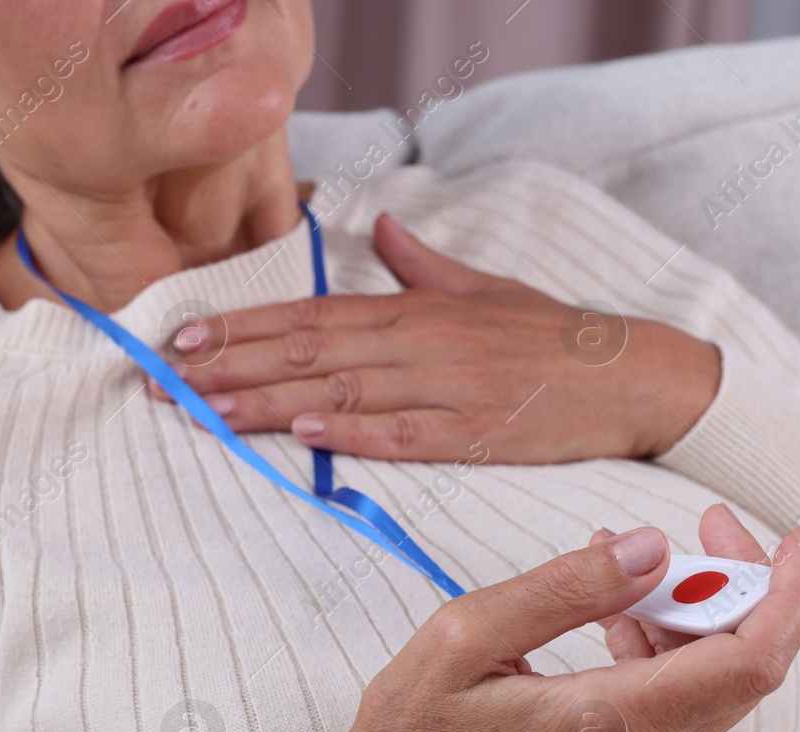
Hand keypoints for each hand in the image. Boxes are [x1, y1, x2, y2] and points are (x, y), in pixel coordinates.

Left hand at [154, 214, 722, 463]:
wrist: (634, 374)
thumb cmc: (556, 335)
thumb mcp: (487, 288)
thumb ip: (424, 265)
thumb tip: (379, 227)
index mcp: (416, 311)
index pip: (312, 317)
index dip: (244, 326)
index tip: (186, 340)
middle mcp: (422, 344)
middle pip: (309, 354)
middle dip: (231, 366)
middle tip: (165, 381)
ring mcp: (448, 389)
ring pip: (342, 394)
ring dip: (268, 405)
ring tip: (205, 414)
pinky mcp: (478, 432)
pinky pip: (407, 434)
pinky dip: (355, 435)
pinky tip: (306, 436)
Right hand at [259, 506, 799, 731]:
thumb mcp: (466, 635)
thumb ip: (565, 590)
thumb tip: (651, 546)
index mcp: (606, 723)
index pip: (747, 662)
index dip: (788, 596)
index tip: (798, 539)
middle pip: (744, 669)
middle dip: (745, 587)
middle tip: (708, 525)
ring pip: (712, 688)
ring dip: (699, 617)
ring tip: (635, 564)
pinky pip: (675, 707)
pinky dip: (665, 651)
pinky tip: (614, 615)